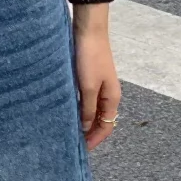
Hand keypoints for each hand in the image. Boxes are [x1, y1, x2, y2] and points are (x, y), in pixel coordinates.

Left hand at [73, 23, 120, 149]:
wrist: (89, 30)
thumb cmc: (90, 57)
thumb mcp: (88, 87)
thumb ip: (87, 109)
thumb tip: (86, 128)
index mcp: (112, 97)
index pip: (107, 126)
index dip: (95, 139)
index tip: (82, 150)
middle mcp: (108, 93)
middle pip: (101, 120)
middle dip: (89, 133)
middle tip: (73, 143)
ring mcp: (100, 85)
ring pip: (93, 110)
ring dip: (84, 121)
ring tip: (69, 130)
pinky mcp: (90, 77)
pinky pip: (87, 100)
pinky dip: (80, 109)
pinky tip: (68, 111)